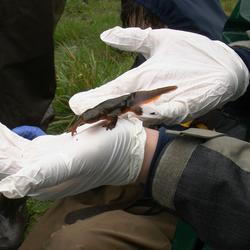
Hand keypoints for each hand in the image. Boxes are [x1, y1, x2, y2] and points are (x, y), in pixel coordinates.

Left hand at [0, 118, 145, 199]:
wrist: (129, 147)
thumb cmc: (109, 152)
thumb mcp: (79, 161)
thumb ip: (48, 173)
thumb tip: (11, 187)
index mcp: (47, 182)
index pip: (11, 172)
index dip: (2, 160)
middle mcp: (45, 175)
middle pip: (11, 163)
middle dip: (1, 150)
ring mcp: (50, 161)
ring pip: (17, 154)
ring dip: (3, 144)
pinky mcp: (56, 150)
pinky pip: (28, 146)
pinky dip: (13, 139)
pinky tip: (4, 134)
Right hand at [69, 26, 248, 124]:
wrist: (220, 63)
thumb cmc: (189, 54)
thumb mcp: (158, 42)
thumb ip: (132, 39)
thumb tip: (104, 35)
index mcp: (140, 83)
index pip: (113, 91)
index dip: (95, 98)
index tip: (76, 104)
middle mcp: (149, 97)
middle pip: (122, 107)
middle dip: (103, 112)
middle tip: (83, 117)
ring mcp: (167, 103)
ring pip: (143, 115)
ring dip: (125, 117)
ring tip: (105, 118)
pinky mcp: (187, 105)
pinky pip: (172, 112)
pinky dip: (160, 113)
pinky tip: (145, 113)